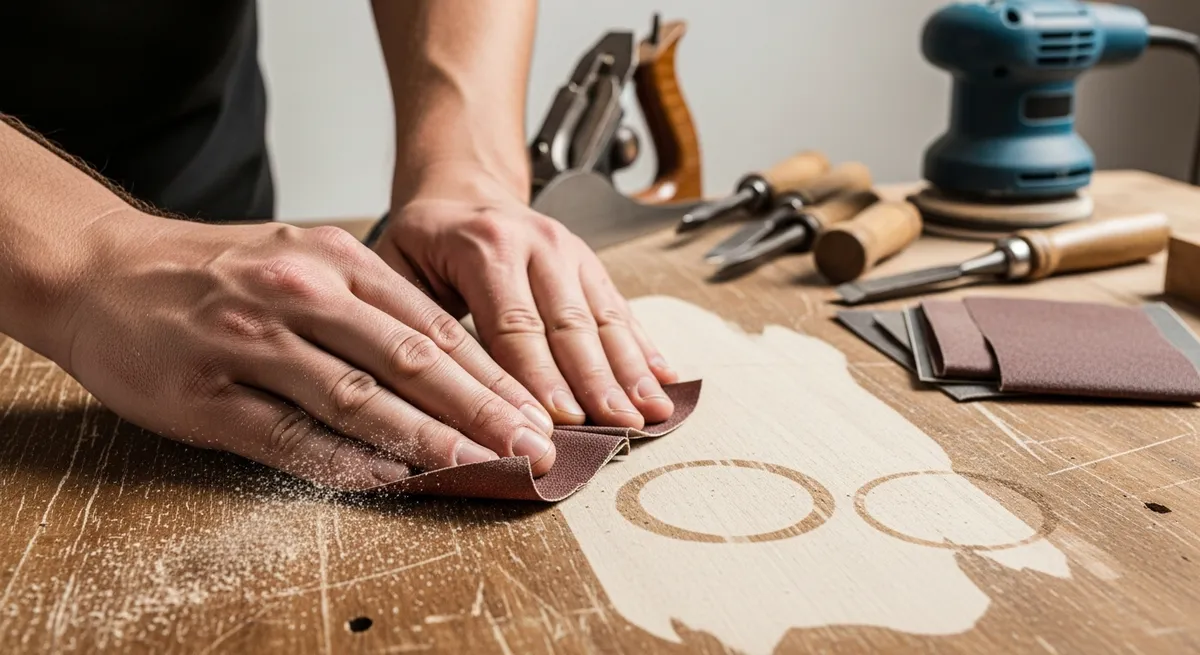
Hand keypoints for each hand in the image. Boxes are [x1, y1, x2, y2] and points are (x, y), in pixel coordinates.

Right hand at [58, 211, 558, 489]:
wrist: (102, 269)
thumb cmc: (214, 270)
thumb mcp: (300, 256)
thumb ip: (370, 305)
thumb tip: (453, 366)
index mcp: (334, 258)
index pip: (433, 324)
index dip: (490, 374)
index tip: (533, 411)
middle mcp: (301, 294)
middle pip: (411, 360)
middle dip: (482, 410)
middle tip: (532, 448)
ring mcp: (253, 343)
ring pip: (358, 398)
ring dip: (427, 440)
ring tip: (480, 467)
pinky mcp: (209, 394)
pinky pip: (290, 436)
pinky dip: (345, 462)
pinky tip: (392, 479)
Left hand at [375, 163, 678, 428]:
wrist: (461, 188)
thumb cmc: (423, 243)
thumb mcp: (395, 270)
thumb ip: (411, 323)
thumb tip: (422, 396)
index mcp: (484, 247)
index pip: (514, 325)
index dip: (540, 377)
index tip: (561, 421)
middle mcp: (536, 244)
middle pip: (570, 324)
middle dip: (598, 381)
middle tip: (619, 427)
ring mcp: (571, 251)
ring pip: (604, 318)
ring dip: (632, 369)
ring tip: (653, 412)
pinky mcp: (591, 264)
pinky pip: (621, 308)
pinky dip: (645, 346)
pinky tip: (666, 378)